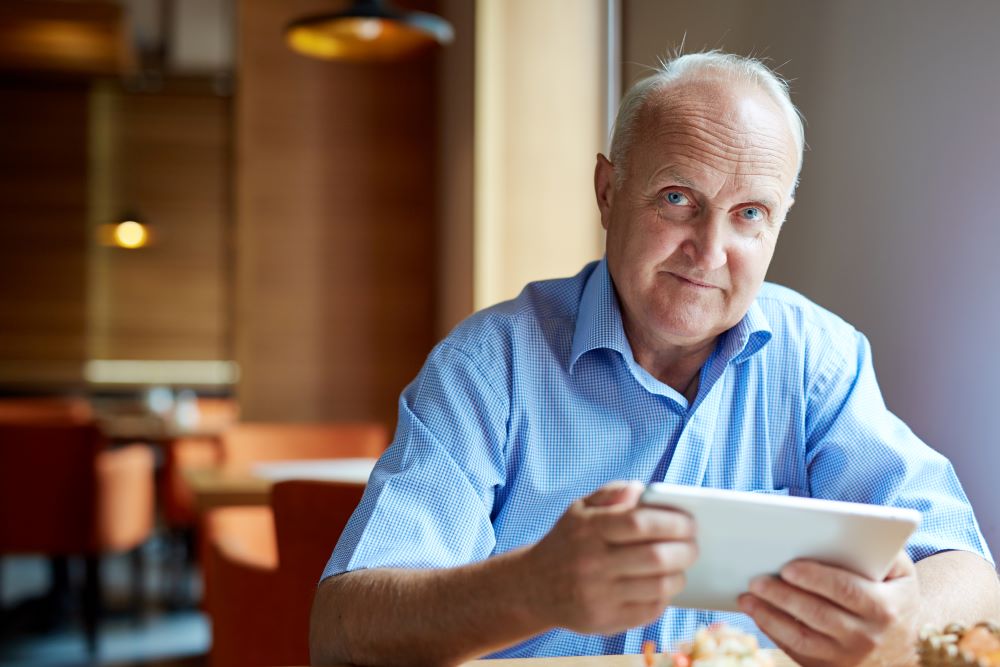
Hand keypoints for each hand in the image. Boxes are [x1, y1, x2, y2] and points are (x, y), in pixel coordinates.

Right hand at [522, 481, 697, 634]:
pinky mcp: (604, 621)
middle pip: (656, 558)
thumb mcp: (580, 509)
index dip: (673, 522)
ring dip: (679, 575)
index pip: (640, 523)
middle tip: (694, 545)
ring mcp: (598, 595)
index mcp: (588, 529)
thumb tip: (642, 490)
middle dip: (686, 550)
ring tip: (680, 565)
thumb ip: (612, 493)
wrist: (534, 586)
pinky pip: (650, 610)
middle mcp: (592, 563)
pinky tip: (662, 584)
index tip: (689, 522)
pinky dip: (664, 596)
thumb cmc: (568, 541)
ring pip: (658, 587)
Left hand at [738, 550, 919, 666]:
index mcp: (884, 608)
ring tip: (747, 598)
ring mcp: (847, 657)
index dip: (815, 578)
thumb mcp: (900, 571)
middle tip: (755, 580)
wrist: (907, 643)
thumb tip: (846, 529)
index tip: (787, 567)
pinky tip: (758, 614)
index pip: (845, 590)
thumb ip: (881, 550)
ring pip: (802, 638)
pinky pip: (797, 651)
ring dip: (769, 617)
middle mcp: (867, 637)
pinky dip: (774, 633)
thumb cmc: (894, 594)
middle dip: (783, 596)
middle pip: (818, 614)